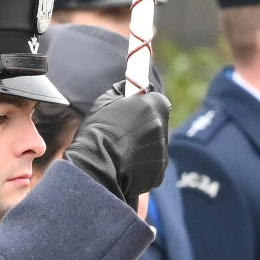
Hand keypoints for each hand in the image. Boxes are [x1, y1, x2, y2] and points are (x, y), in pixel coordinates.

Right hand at [64, 87, 170, 205]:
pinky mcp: (158, 174)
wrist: (95, 165)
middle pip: (157, 126)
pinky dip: (140, 167)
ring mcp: (162, 152)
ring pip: (154, 148)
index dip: (145, 107)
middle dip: (144, 129)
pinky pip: (151, 168)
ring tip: (120, 153)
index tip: (134, 112)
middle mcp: (163, 128)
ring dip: (142, 149)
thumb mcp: (106, 101)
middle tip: (124, 135)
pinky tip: (123, 167)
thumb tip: (131, 86)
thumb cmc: (98, 130)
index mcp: (156, 106)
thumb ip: (124, 90)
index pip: (157, 102)